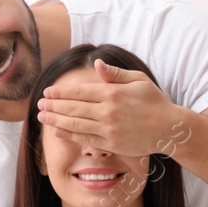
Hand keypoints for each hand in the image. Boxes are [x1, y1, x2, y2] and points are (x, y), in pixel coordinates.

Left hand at [36, 59, 186, 156]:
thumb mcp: (138, 80)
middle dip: (53, 107)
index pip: (79, 92)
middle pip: (73, 108)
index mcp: (112, 92)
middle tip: (38, 106)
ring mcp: (108, 128)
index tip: (47, 93)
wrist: (169, 128)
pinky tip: (57, 132)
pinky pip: (85, 139)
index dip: (61, 93)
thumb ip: (115, 74)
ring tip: (42, 118)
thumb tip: (96, 63)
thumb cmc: (154, 101)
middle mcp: (108, 110)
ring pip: (75, 124)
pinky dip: (69, 135)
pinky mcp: (111, 143)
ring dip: (55, 121)